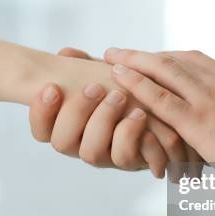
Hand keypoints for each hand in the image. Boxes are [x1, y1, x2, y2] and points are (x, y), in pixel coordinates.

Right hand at [28, 47, 202, 178]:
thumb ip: (88, 68)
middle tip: (95, 87)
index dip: (41, 112)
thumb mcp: (111, 78)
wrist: (173, 117)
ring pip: (91, 154)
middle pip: (62, 142)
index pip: (41, 130)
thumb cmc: (134, 95)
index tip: (53, 87)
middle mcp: (86, 145)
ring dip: (103, 121)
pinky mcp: (135, 162)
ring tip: (121, 97)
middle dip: (76, 112)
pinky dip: (132, 135)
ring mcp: (109, 157)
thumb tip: (66, 53)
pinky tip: (140, 115)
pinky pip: (126, 158)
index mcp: (72, 127)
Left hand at [104, 48, 214, 161]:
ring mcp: (205, 101)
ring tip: (111, 58)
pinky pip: (160, 100)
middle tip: (119, 53)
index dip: (167, 57)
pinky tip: (119, 78)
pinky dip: (138, 86)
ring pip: (163, 73)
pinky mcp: (197, 122)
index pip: (192, 60)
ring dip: (133, 63)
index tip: (150, 56)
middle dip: (143, 56)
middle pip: (172, 62)